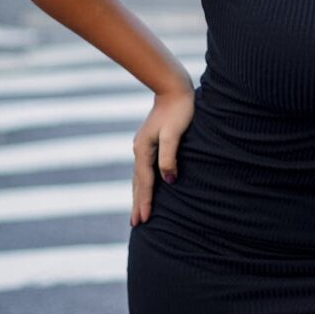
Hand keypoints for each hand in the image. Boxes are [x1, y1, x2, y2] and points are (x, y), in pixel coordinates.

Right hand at [130, 81, 194, 226]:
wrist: (173, 88)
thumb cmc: (178, 110)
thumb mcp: (174, 134)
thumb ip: (169, 157)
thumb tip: (169, 180)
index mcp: (143, 149)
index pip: (145, 182)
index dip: (145, 202)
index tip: (144, 221)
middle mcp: (139, 149)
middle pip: (138, 182)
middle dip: (137, 203)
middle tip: (135, 225)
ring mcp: (142, 146)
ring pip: (139, 176)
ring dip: (138, 194)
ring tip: (138, 211)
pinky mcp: (149, 142)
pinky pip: (144, 169)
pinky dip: (143, 182)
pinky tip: (146, 186)